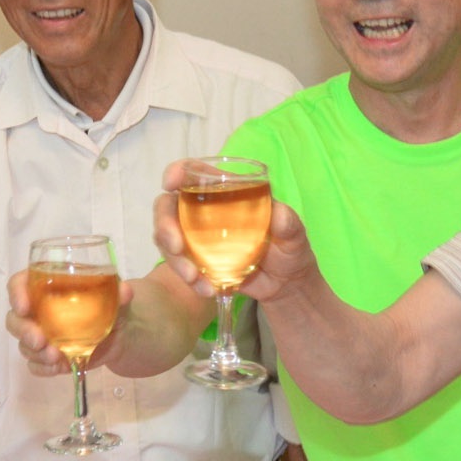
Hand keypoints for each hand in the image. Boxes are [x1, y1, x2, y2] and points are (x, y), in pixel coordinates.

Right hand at [6, 267, 133, 376]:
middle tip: (40, 340)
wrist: (122, 333)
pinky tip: (59, 368)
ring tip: (56, 357)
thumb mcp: (116, 295)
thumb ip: (119, 292)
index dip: (16, 293)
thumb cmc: (110, 304)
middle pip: (14, 318)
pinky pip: (35, 365)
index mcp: (46, 286)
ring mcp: (41, 335)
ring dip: (35, 353)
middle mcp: (37, 310)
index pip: (19, 284)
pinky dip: (44, 369)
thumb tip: (125, 291)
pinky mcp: (48, 357)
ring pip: (23, 344)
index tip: (24, 307)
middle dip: (23, 330)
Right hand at [151, 162, 317, 302]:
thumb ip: (289, 224)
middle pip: (169, 207)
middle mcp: (205, 211)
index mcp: (226, 193)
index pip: (195, 173)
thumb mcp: (295, 235)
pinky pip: (180, 265)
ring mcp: (197, 237)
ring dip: (176, 260)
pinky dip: (188, 278)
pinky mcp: (197, 261)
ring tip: (196, 279)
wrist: (285, 286)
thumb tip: (279, 214)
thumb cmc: (290, 249)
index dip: (178, 172)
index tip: (170, 183)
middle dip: (165, 226)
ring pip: (168, 239)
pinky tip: (207, 289)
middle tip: (177, 247)